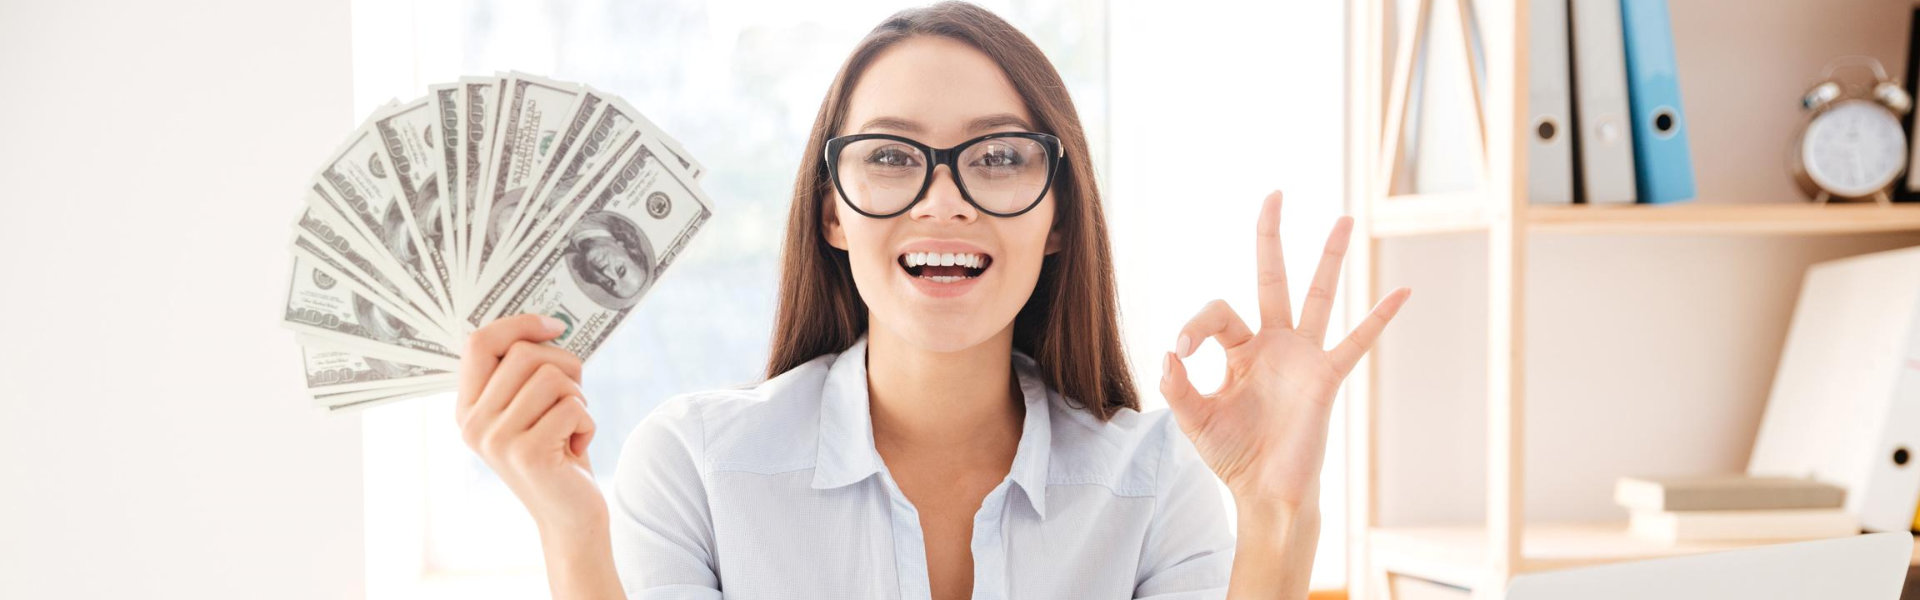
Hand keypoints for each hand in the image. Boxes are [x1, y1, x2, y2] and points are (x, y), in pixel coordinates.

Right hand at [456, 313, 604, 534]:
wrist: (569, 515)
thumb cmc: (557, 451)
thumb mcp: (531, 408)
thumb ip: (525, 372)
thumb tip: (548, 322)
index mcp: (468, 407)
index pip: (478, 343)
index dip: (519, 324)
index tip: (554, 325)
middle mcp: (474, 424)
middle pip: (524, 354)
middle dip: (565, 366)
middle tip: (573, 396)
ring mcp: (497, 440)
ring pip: (553, 378)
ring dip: (578, 398)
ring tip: (570, 427)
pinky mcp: (528, 454)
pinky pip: (573, 407)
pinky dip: (587, 423)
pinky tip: (575, 448)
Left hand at [1160, 191, 1410, 510]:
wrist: (1265, 492)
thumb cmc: (1232, 455)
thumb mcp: (1193, 419)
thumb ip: (1177, 387)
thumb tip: (1168, 352)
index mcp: (1239, 350)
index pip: (1218, 313)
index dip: (1195, 326)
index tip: (1181, 354)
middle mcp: (1272, 344)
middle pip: (1272, 278)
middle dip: (1271, 237)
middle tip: (1274, 195)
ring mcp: (1302, 357)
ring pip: (1319, 296)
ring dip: (1331, 257)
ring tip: (1345, 218)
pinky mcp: (1325, 377)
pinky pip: (1357, 342)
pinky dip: (1379, 318)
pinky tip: (1401, 292)